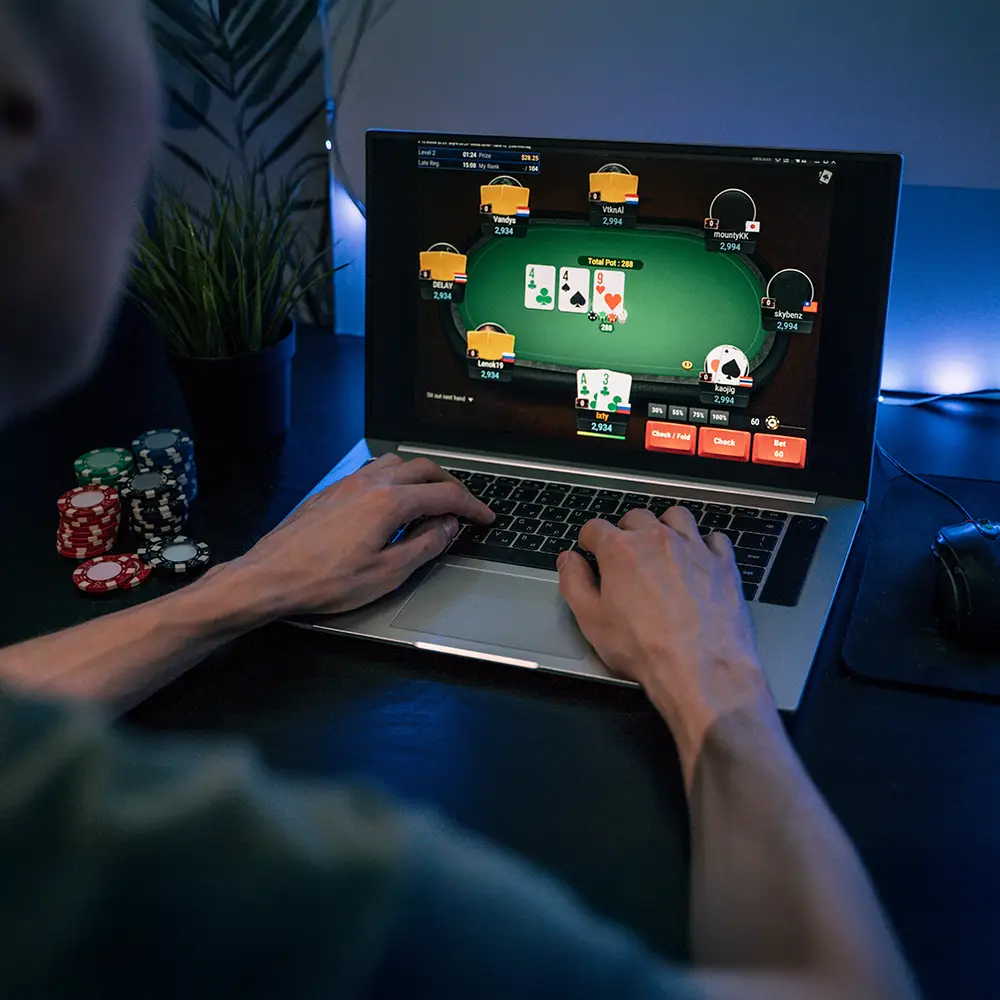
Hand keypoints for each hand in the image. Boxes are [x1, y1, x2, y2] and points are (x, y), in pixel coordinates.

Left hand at [230, 455, 493, 616]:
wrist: (270, 576)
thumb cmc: (325, 581)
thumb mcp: (388, 574)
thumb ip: (425, 547)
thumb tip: (448, 527)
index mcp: (390, 502)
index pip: (445, 494)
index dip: (472, 506)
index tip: (485, 518)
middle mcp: (371, 483)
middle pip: (424, 469)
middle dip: (450, 485)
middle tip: (463, 507)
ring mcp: (348, 483)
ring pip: (396, 462)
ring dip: (421, 476)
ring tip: (430, 498)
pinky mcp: (332, 490)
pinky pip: (373, 470)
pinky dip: (395, 478)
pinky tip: (392, 500)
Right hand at [557, 507, 772, 742]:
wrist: (701, 668)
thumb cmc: (644, 647)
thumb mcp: (591, 620)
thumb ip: (574, 582)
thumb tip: (568, 560)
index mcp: (621, 550)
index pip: (596, 527)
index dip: (589, 540)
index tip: (591, 551)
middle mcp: (658, 539)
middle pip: (637, 517)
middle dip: (626, 531)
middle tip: (626, 556)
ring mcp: (694, 547)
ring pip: (677, 517)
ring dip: (665, 527)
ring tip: (662, 549)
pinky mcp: (723, 563)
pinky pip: (714, 539)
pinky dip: (704, 545)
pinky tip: (698, 562)